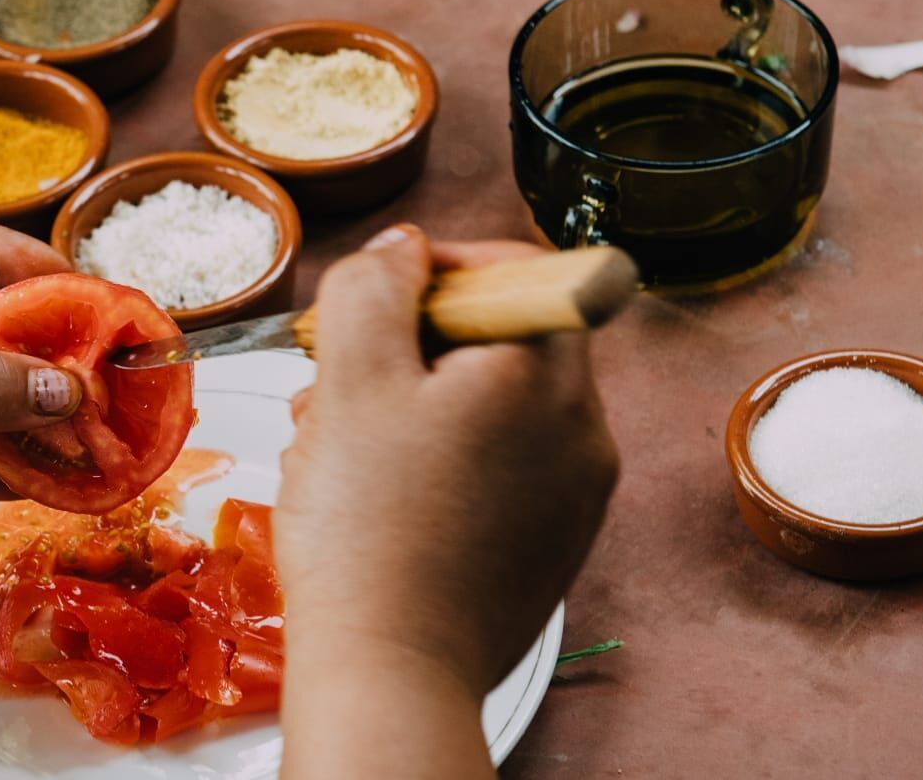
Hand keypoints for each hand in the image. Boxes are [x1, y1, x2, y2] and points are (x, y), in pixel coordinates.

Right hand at [275, 225, 618, 698]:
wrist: (393, 673)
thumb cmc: (369, 531)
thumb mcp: (350, 379)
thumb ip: (373, 288)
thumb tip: (403, 249)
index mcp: (544, 371)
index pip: (518, 266)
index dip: (439, 264)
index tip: (375, 293)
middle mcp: (583, 427)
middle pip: (501, 337)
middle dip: (409, 344)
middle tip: (339, 377)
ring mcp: (576, 491)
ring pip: (492, 404)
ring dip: (414, 403)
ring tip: (341, 443)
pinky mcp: (554, 542)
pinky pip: (500, 466)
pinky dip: (440, 459)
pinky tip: (377, 493)